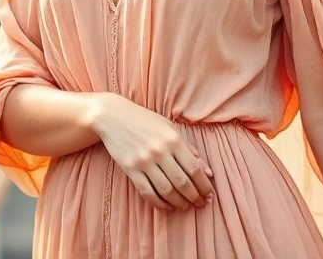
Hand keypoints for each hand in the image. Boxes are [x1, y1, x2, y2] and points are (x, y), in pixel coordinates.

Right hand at [91, 94, 214, 210]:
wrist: (113, 116)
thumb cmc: (145, 121)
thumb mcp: (170, 128)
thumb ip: (189, 149)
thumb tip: (208, 171)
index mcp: (173, 139)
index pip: (194, 168)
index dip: (204, 184)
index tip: (210, 194)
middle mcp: (160, 151)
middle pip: (182, 182)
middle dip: (194, 196)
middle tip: (201, 204)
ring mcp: (144, 161)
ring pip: (166, 190)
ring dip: (179, 202)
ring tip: (186, 206)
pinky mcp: (130, 169)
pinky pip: (147, 192)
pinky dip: (159, 203)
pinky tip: (167, 206)